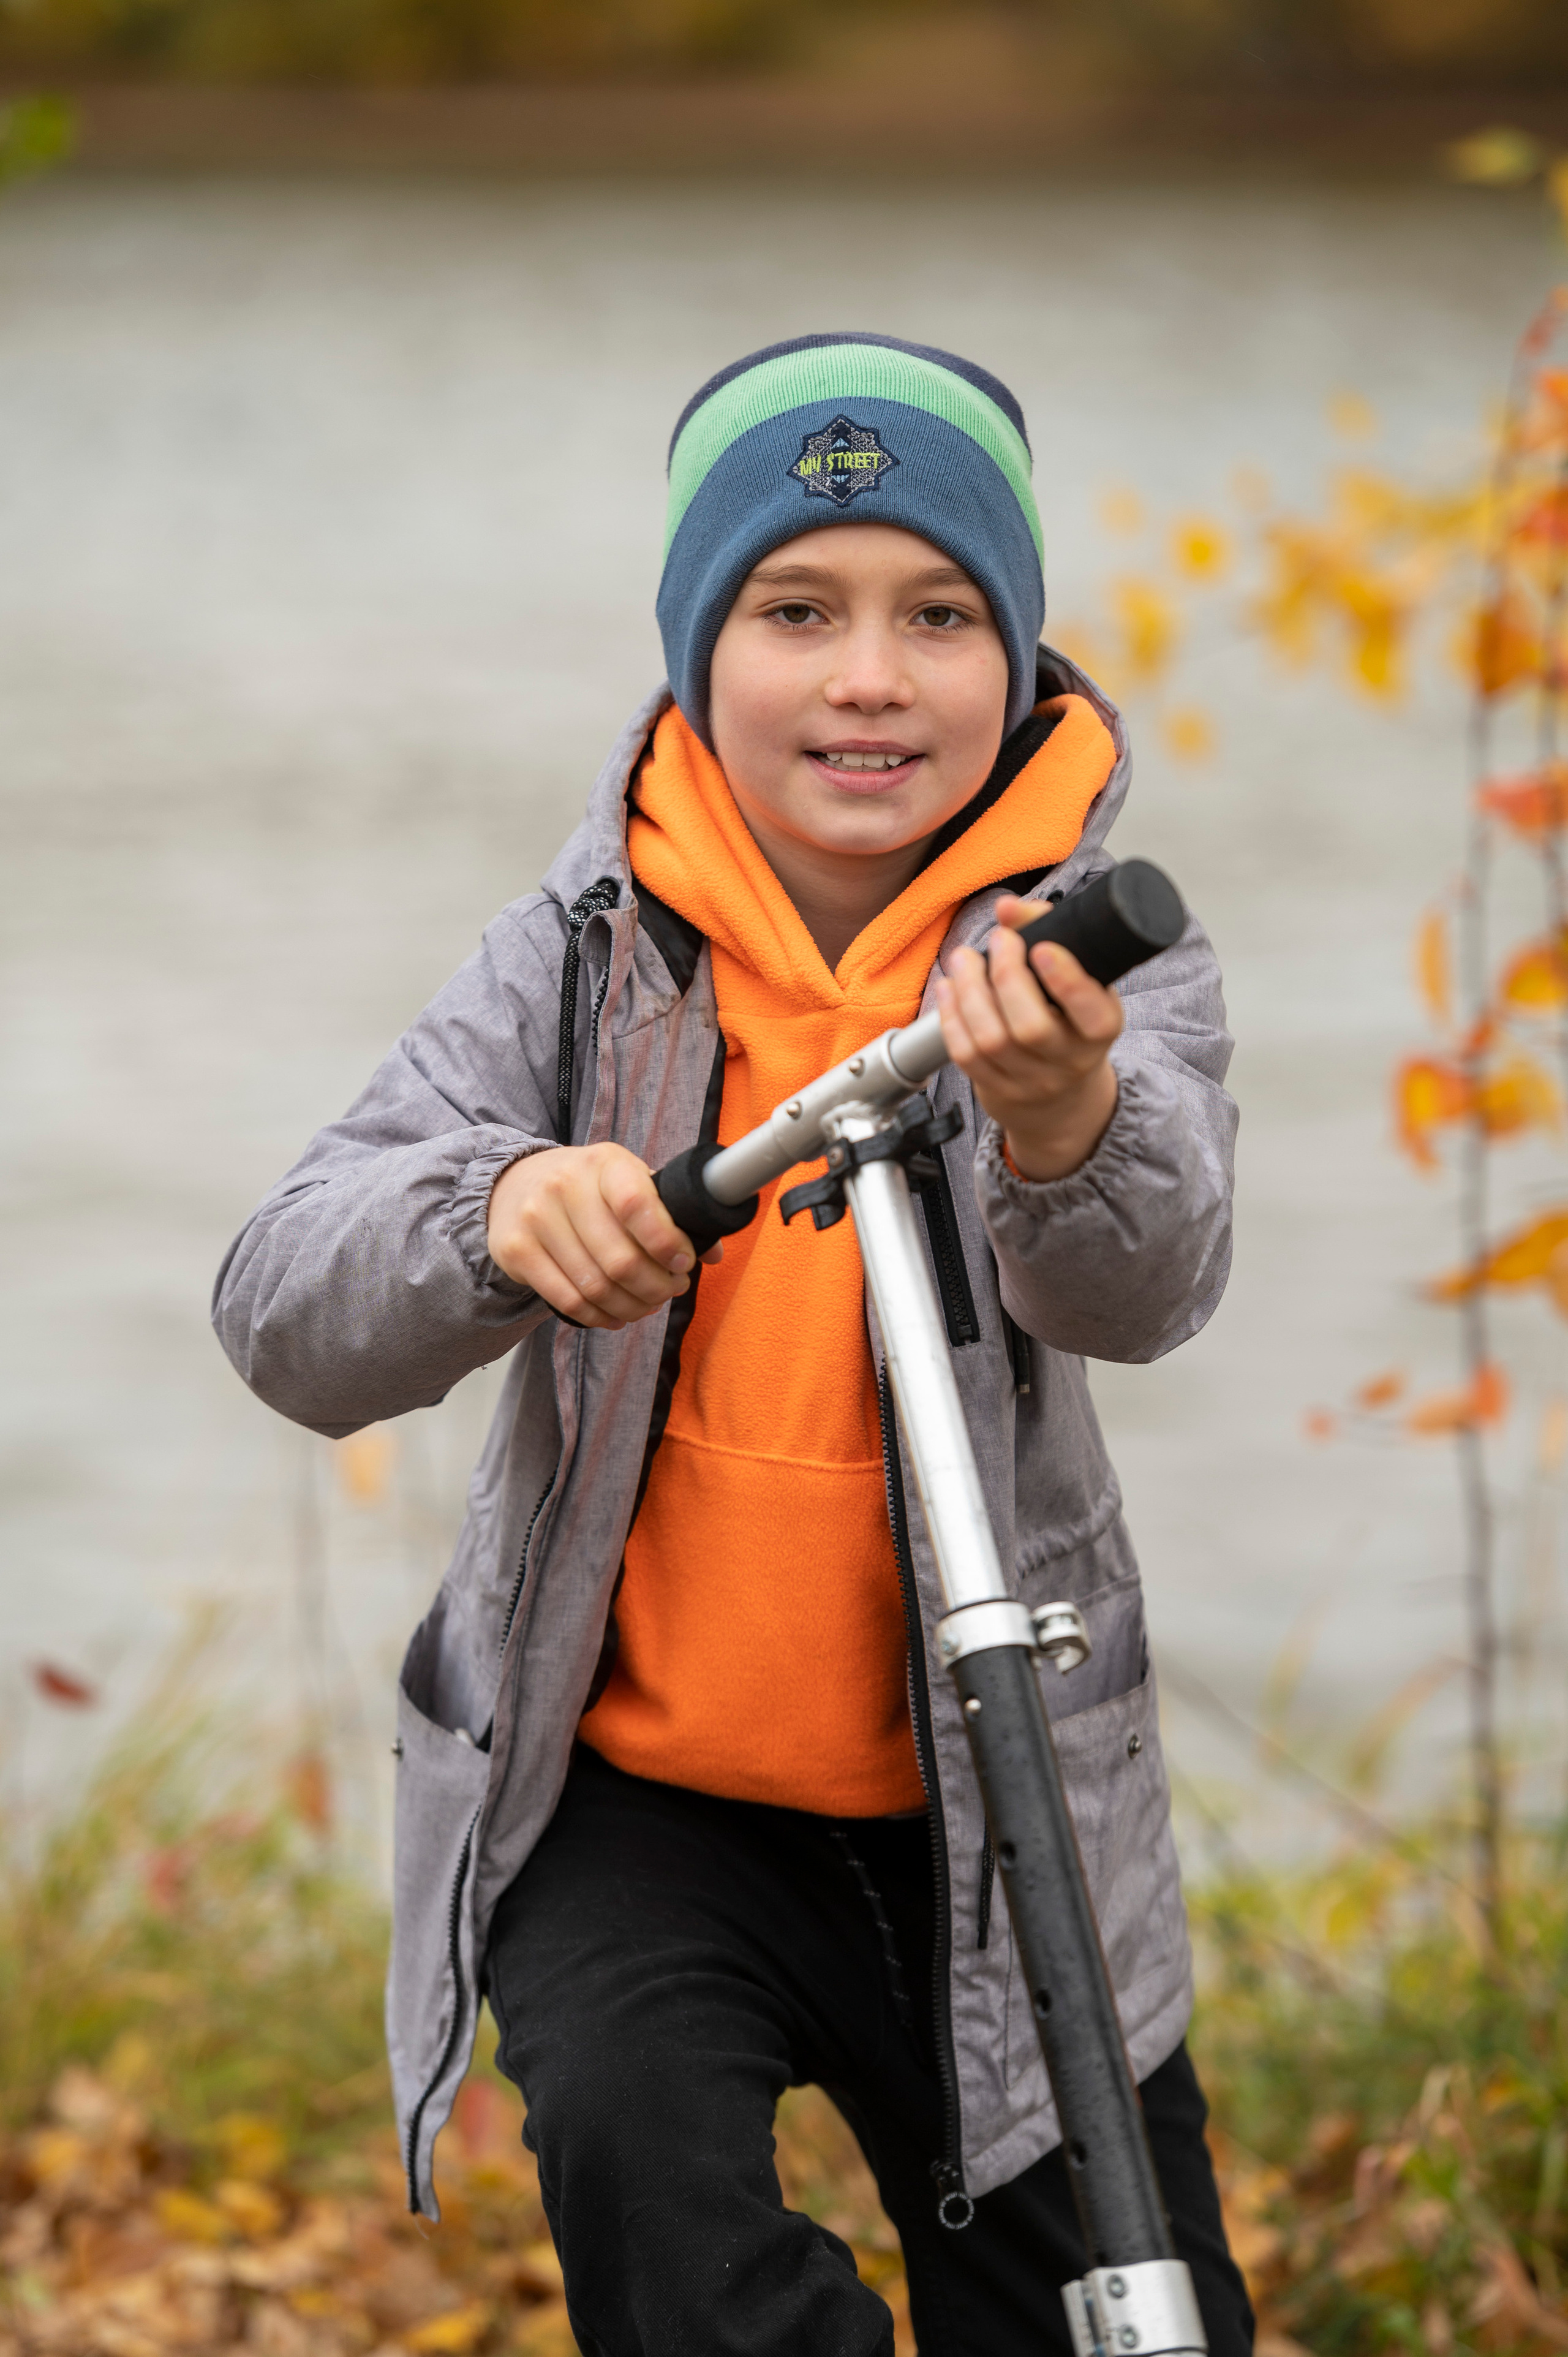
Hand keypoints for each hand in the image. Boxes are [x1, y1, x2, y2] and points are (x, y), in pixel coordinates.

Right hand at [487, 1143, 714, 1330]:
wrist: (515, 1183)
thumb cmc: (588, 1188)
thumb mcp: (629, 1181)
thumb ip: (670, 1212)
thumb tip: (713, 1253)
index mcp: (604, 1164)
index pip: (638, 1205)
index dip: (667, 1243)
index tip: (684, 1263)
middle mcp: (565, 1185)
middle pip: (620, 1259)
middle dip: (656, 1286)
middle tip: (670, 1291)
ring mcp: (536, 1218)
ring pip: (595, 1286)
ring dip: (631, 1306)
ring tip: (646, 1305)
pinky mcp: (516, 1250)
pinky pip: (567, 1299)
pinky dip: (598, 1317)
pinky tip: (615, 1315)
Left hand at [934, 895, 1121, 1180]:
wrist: (1060, 1093)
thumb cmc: (1068, 1017)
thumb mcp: (1078, 978)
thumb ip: (1047, 931)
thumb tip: (1008, 907)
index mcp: (1100, 1031)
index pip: (1091, 1014)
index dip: (1067, 982)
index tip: (1042, 948)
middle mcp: (1068, 1062)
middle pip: (1031, 1028)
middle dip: (1006, 976)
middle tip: (998, 940)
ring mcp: (1030, 1081)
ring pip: (991, 1040)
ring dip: (969, 991)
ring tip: (963, 958)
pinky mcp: (997, 1089)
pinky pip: (966, 1055)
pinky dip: (951, 1016)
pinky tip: (949, 988)